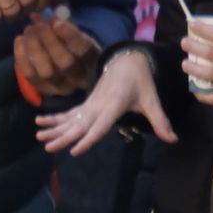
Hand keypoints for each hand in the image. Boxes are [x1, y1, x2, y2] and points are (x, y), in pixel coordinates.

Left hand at [15, 19, 98, 95]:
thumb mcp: (74, 35)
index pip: (84, 51)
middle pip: (64, 63)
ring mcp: (60, 87)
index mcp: (93, 61)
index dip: (70, 36)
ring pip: (46, 71)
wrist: (66, 72)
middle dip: (49, 41)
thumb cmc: (73, 48)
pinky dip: (22, 56)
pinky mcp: (43, 89)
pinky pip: (30, 75)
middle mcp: (79, 78)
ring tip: (28, 30)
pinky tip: (20, 40)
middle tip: (37, 25)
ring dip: (34, 48)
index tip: (56, 23)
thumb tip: (46, 15)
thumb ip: (63, 25)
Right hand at [36, 50, 176, 155]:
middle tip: (48, 147)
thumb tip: (173, 139)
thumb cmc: (141, 83)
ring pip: (69, 119)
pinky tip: (39, 124)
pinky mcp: (85, 104)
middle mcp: (98, 105)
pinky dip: (53, 119)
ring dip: (53, 128)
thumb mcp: (152, 101)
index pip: (100, 125)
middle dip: (63, 136)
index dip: (88, 138)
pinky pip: (67, 114)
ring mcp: (89, 105)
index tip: (75, 151)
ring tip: (38, 137)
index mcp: (114, 104)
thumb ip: (160, 121)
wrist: (127, 61)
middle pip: (78, 124)